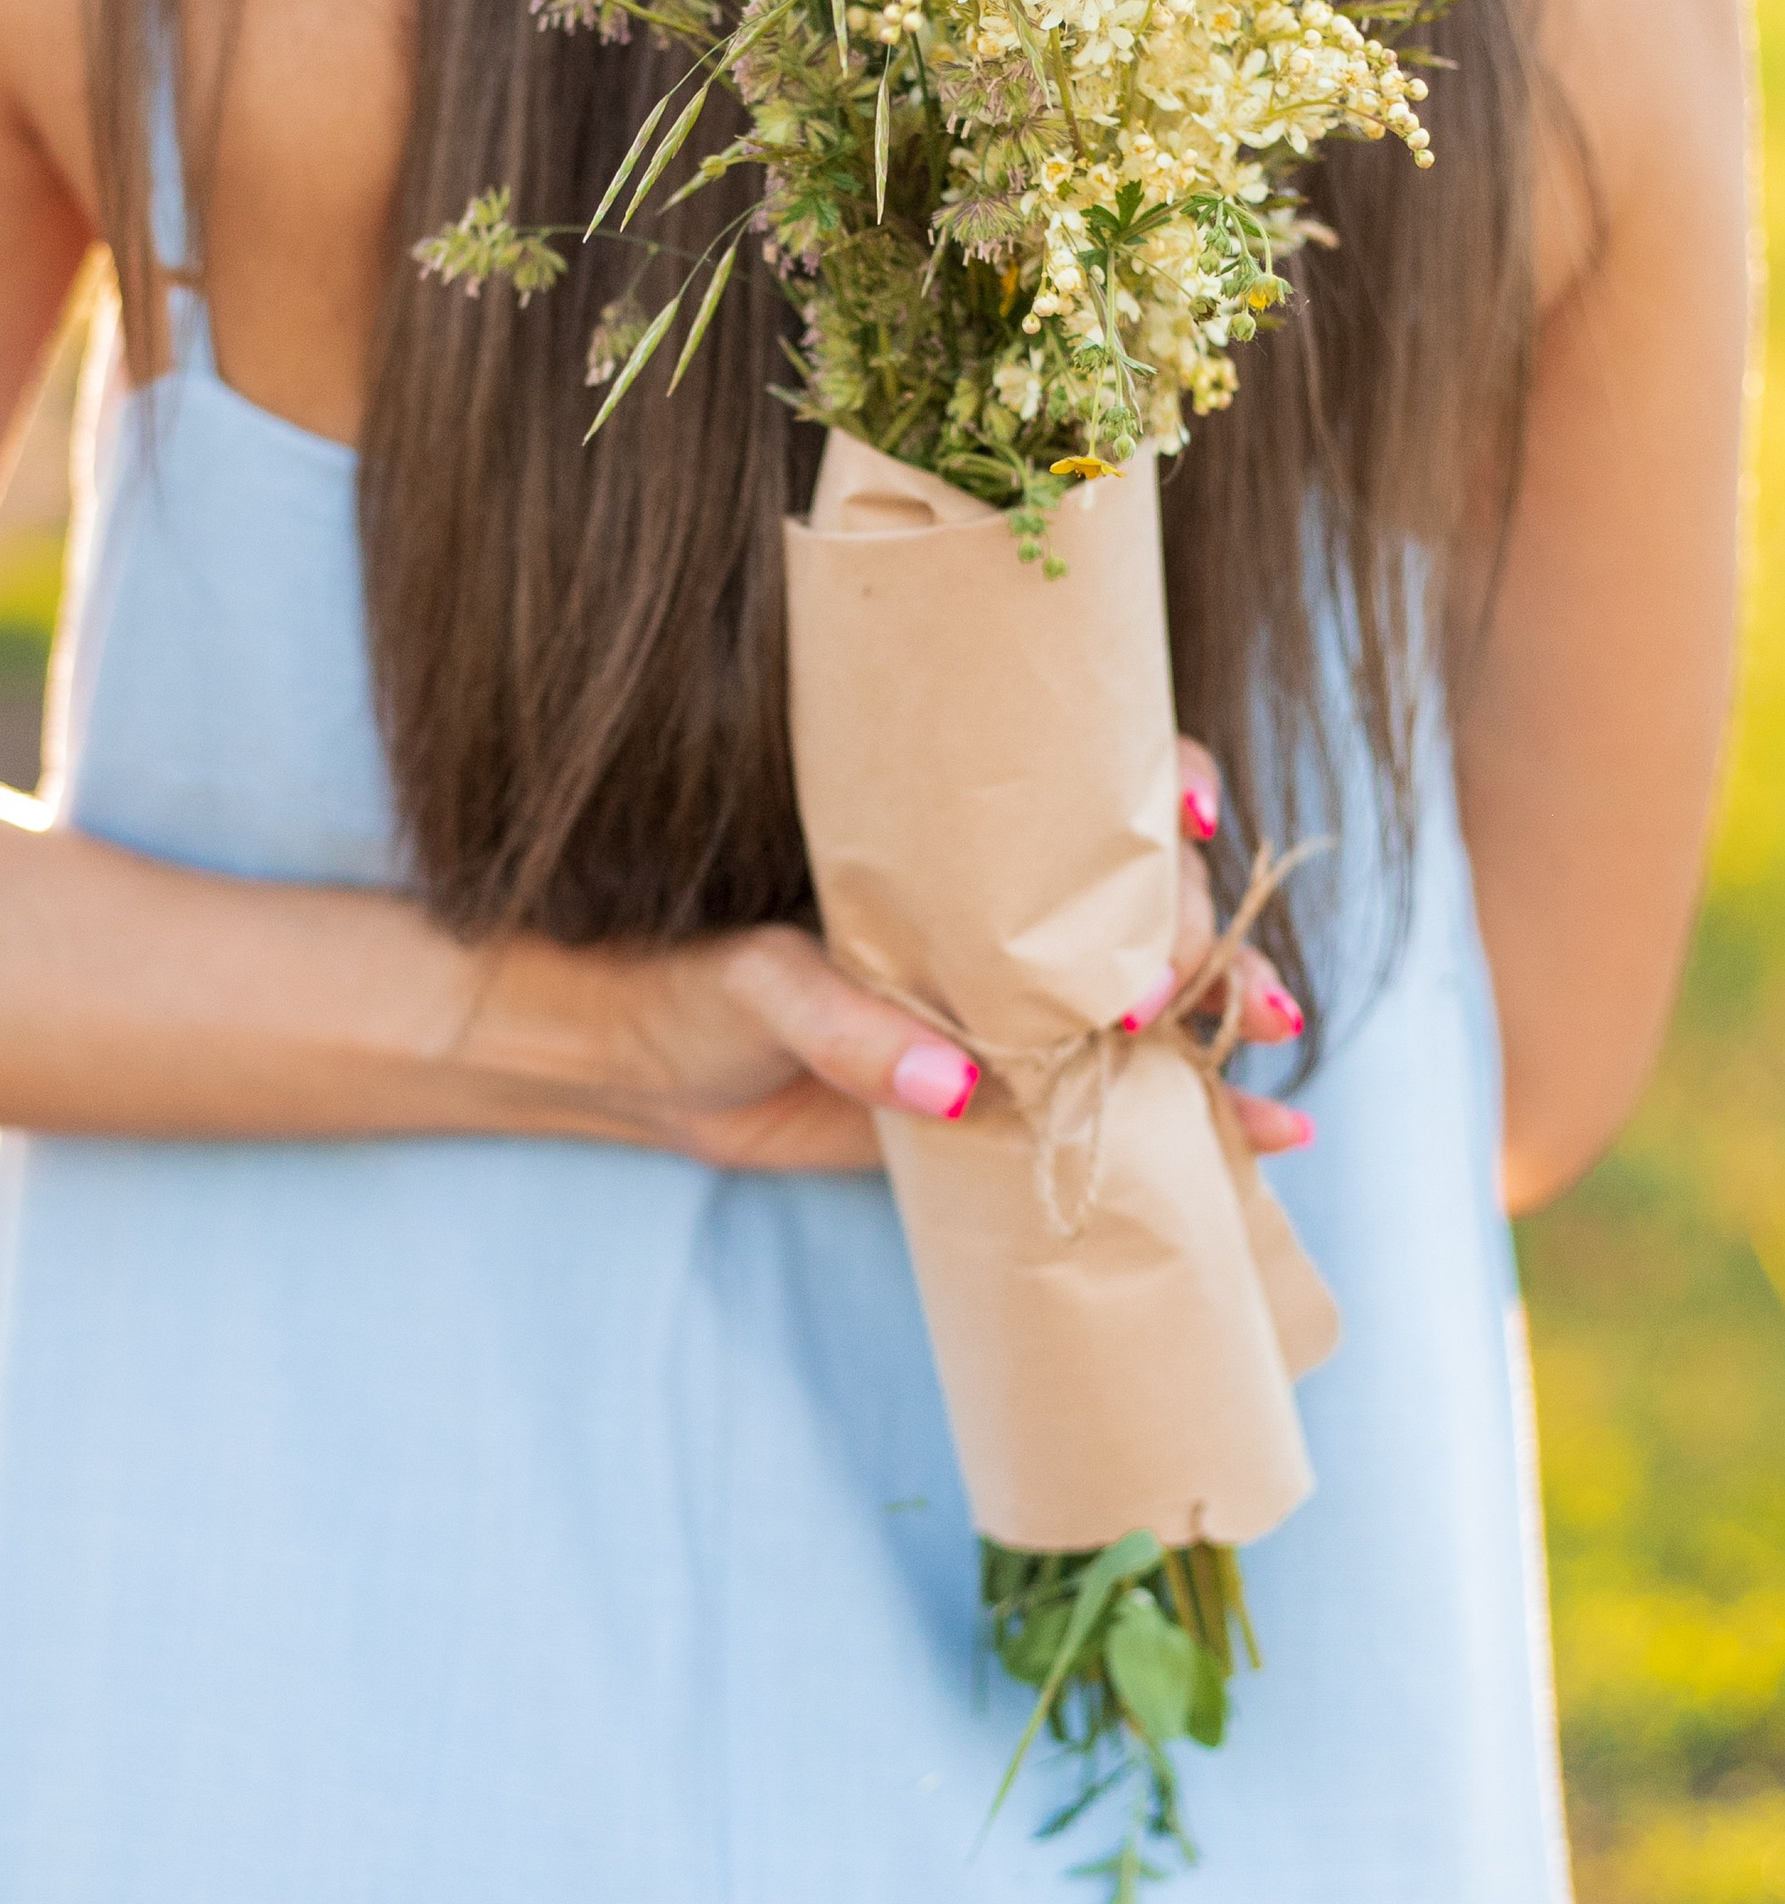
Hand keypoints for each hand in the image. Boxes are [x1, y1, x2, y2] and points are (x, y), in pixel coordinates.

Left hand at [589, 734, 1317, 1172]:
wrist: (651, 1072)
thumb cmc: (694, 985)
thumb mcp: (758, 989)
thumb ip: (849, 1029)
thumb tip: (957, 1087)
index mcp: (948, 850)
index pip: (1079, 793)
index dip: (1155, 795)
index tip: (1185, 822)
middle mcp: (1003, 914)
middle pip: (1144, 896)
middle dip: (1202, 928)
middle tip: (1207, 990)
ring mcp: (1020, 1005)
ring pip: (1160, 993)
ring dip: (1230, 1014)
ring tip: (1272, 1045)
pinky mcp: (1018, 1098)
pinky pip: (1127, 1098)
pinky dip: (1209, 1117)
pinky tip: (1276, 1134)